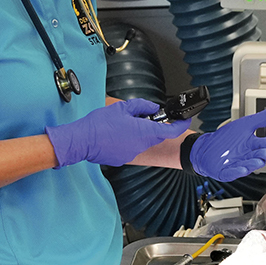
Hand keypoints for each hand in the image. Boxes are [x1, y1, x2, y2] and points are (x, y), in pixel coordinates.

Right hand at [46, 99, 191, 168]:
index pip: (170, 130)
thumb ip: (141, 106)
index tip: (184, 120)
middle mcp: (141, 145)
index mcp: (143, 131)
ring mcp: (133, 153)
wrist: (81, 141)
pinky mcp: (123, 158)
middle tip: (142, 116)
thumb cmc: (98, 125)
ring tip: (121, 124)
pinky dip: (128, 140)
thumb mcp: (121, 108)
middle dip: (152, 125)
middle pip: (155, 135)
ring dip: (138, 132)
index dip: (180, 125)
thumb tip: (153, 108)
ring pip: (142, 141)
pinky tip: (115, 134)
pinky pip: (131, 148)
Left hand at [189, 107, 265, 179]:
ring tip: (258, 161)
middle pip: (258, 156)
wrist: (206, 147)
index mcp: (252, 144)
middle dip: (263, 155)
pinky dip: (238, 171)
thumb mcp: (246, 123)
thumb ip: (264, 118)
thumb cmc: (226, 138)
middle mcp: (247, 155)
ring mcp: (238, 164)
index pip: (264, 144)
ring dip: (254, 163)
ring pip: (248, 165)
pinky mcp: (228, 172)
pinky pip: (233, 173)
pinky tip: (242, 169)